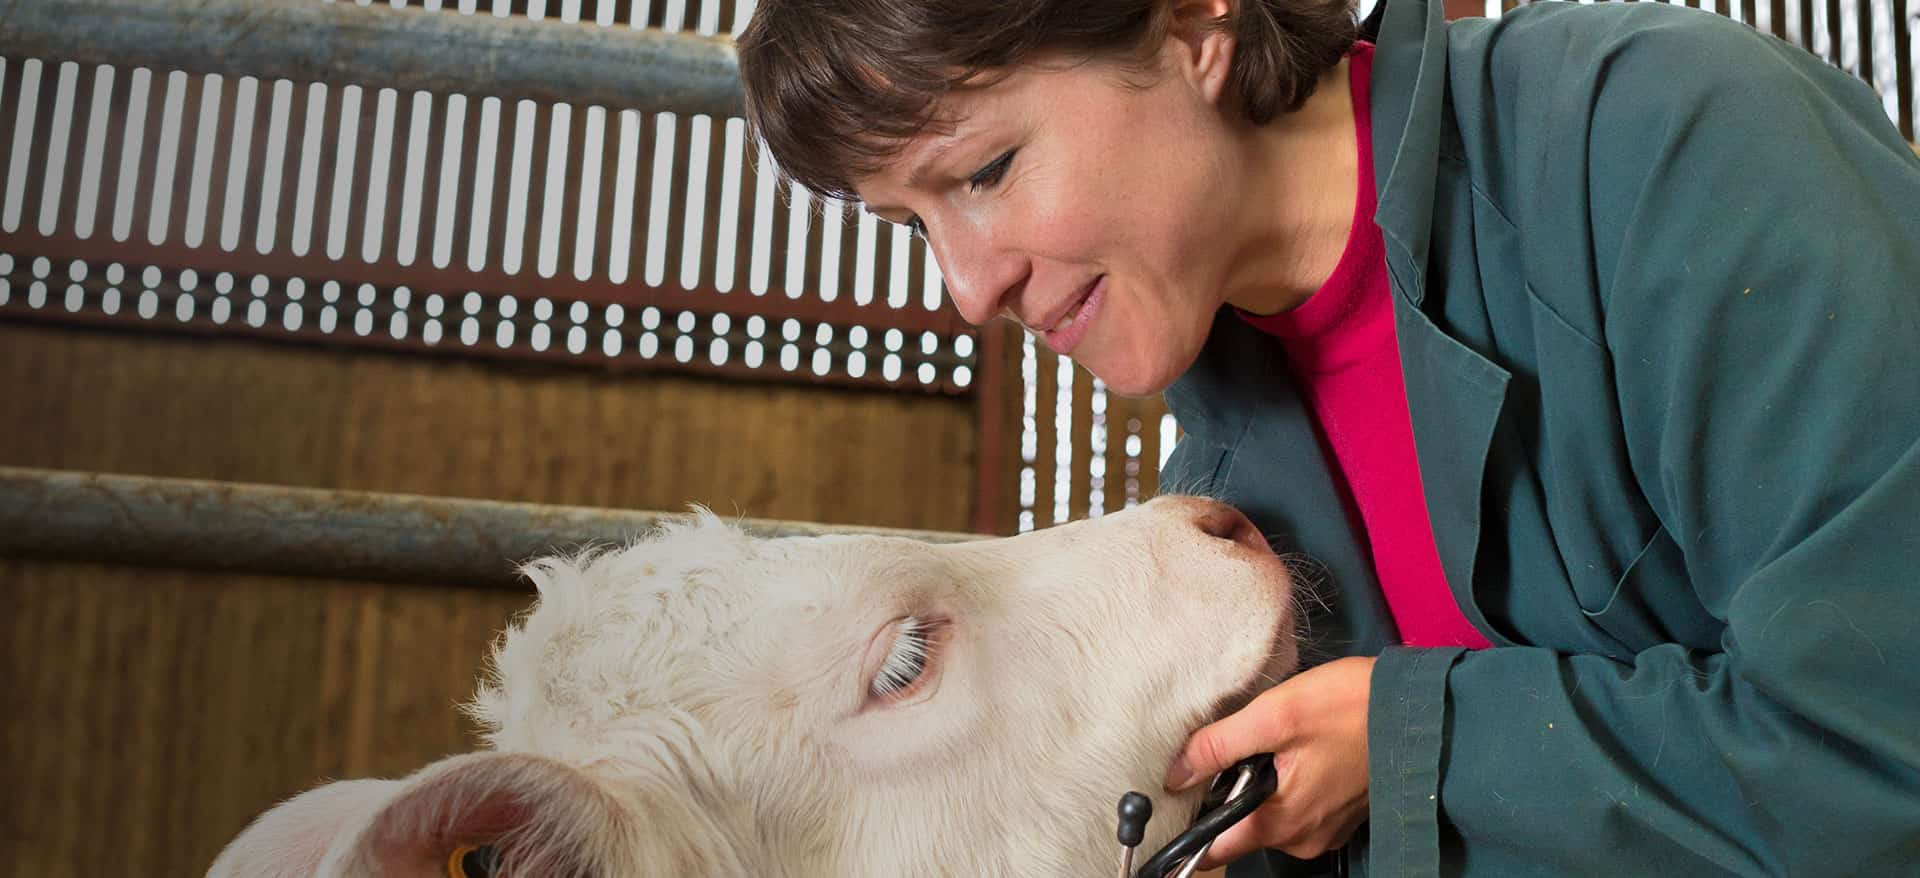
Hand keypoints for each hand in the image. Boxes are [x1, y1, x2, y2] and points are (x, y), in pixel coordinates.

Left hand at [1163, 655, 1375, 866]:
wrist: (1421, 709)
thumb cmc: (1352, 708)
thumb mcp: (1275, 715)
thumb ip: (1219, 746)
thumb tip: (1175, 774)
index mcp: (1280, 824)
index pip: (1215, 848)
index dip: (1190, 824)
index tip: (1178, 797)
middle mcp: (1302, 838)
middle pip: (1241, 825)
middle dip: (1231, 789)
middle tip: (1239, 745)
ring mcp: (1325, 828)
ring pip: (1270, 813)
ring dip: (1262, 782)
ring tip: (1275, 741)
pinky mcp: (1341, 814)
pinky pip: (1298, 805)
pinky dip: (1289, 780)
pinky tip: (1301, 748)